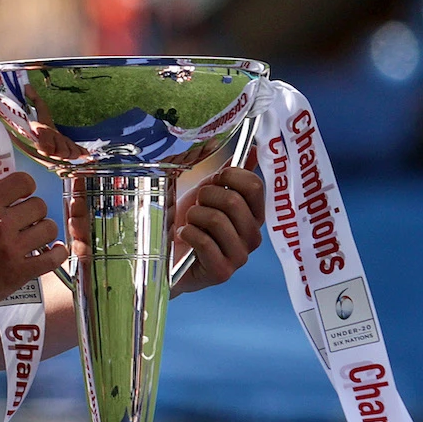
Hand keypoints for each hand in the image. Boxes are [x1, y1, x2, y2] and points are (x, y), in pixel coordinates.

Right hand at [0, 171, 68, 317]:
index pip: (23, 182)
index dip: (26, 186)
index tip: (23, 194)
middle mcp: (0, 224)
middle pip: (39, 205)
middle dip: (35, 210)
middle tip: (27, 219)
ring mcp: (11, 249)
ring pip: (49, 229)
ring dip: (45, 231)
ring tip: (37, 236)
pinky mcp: (18, 273)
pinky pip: (53, 258)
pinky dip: (58, 253)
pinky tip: (54, 251)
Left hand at [169, 165, 264, 294]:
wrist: (166, 255)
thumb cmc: (190, 223)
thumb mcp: (208, 193)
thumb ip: (231, 175)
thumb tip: (255, 150)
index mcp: (254, 215)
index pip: (255, 186)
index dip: (230, 176)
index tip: (214, 179)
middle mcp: (252, 237)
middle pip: (234, 201)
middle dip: (206, 197)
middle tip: (196, 205)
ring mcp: (239, 256)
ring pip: (216, 220)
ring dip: (194, 216)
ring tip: (189, 223)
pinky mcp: (222, 272)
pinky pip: (203, 241)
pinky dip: (186, 233)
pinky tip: (183, 237)